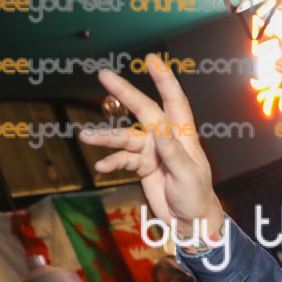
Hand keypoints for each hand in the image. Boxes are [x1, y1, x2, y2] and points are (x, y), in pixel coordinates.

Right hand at [79, 54, 222, 238]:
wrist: (190, 221)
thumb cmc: (196, 195)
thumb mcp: (187, 173)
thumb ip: (172, 151)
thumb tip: (159, 127)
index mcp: (182, 135)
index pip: (174, 102)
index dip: (164, 80)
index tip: (151, 59)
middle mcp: (165, 138)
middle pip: (143, 111)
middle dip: (125, 93)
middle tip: (104, 75)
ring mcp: (152, 151)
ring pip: (125, 138)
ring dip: (106, 138)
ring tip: (85, 136)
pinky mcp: (142, 167)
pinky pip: (122, 160)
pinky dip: (111, 162)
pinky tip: (101, 167)